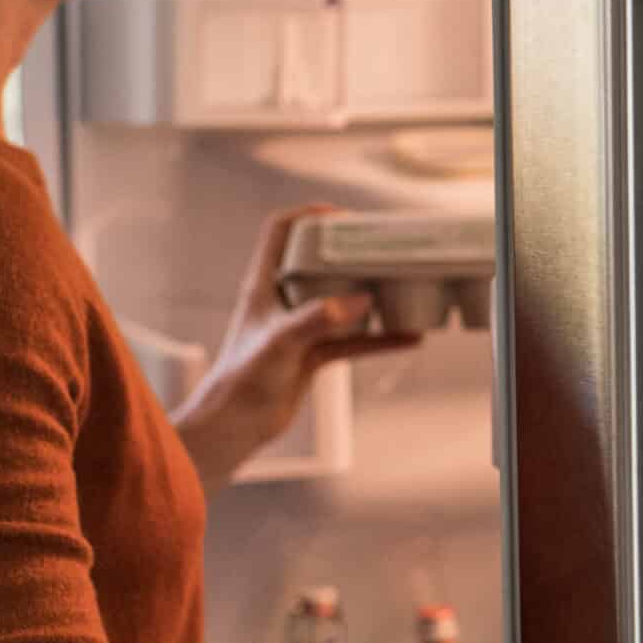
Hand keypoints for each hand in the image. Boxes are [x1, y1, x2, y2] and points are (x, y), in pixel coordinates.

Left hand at [170, 203, 419, 492]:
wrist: (235, 427)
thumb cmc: (243, 381)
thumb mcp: (281, 344)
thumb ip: (317, 319)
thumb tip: (361, 301)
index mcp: (263, 285)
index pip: (280, 232)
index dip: (309, 215)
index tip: (344, 215)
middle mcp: (280, 301)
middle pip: (316, 261)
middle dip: (349, 252)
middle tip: (382, 248)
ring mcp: (298, 328)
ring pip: (340, 301)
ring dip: (370, 295)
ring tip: (401, 287)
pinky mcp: (311, 355)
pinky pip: (353, 340)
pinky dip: (379, 340)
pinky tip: (408, 340)